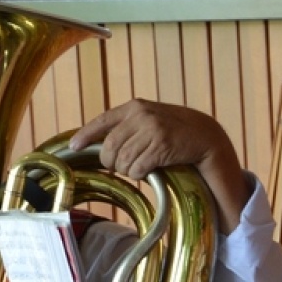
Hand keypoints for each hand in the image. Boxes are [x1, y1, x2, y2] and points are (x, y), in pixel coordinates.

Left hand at [69, 99, 251, 231]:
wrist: (207, 137)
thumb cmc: (176, 132)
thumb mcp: (151, 120)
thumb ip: (129, 126)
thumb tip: (101, 145)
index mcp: (135, 107)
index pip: (102, 121)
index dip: (85, 136)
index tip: (73, 147)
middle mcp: (141, 115)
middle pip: (109, 148)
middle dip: (113, 163)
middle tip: (123, 167)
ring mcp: (152, 130)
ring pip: (122, 162)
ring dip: (129, 171)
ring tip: (141, 168)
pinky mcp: (162, 146)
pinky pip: (137, 169)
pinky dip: (140, 175)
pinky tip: (149, 172)